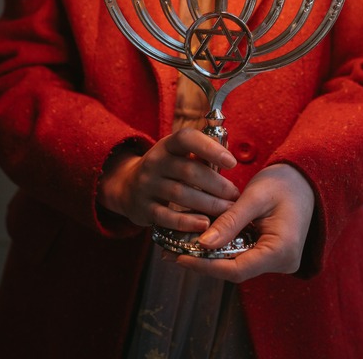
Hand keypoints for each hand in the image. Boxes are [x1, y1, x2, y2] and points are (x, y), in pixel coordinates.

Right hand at [97, 128, 239, 232]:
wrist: (127, 187)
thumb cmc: (166, 170)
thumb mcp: (176, 155)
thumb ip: (199, 156)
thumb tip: (229, 158)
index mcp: (167, 145)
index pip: (186, 138)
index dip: (210, 148)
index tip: (232, 162)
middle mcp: (154, 161)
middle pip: (189, 171)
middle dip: (217, 185)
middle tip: (235, 196)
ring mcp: (146, 185)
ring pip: (181, 194)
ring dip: (208, 204)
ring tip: (227, 212)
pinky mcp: (143, 208)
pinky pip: (166, 216)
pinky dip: (187, 222)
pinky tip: (205, 224)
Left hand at [167, 163, 314, 281]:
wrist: (307, 179)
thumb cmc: (285, 183)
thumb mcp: (255, 197)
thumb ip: (231, 221)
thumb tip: (203, 243)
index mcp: (281, 251)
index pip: (236, 269)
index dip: (205, 266)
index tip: (179, 256)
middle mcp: (281, 263)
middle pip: (234, 269)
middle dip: (202, 261)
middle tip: (170, 251)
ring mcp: (276, 260)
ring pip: (236, 263)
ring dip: (209, 255)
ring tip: (178, 245)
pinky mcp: (270, 253)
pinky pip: (242, 255)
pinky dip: (221, 247)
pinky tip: (200, 239)